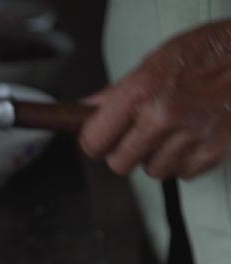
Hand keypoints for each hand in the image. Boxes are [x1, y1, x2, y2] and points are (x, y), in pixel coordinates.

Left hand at [80, 19, 230, 179]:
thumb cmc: (209, 52)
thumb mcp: (156, 61)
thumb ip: (120, 91)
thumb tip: (89, 109)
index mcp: (140, 92)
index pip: (94, 140)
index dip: (95, 142)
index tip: (100, 140)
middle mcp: (162, 116)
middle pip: (120, 163)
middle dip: (124, 152)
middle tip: (136, 137)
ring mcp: (189, 136)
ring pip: (153, 171)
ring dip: (157, 157)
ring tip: (171, 132)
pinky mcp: (213, 151)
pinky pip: (184, 173)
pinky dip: (185, 161)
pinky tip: (191, 138)